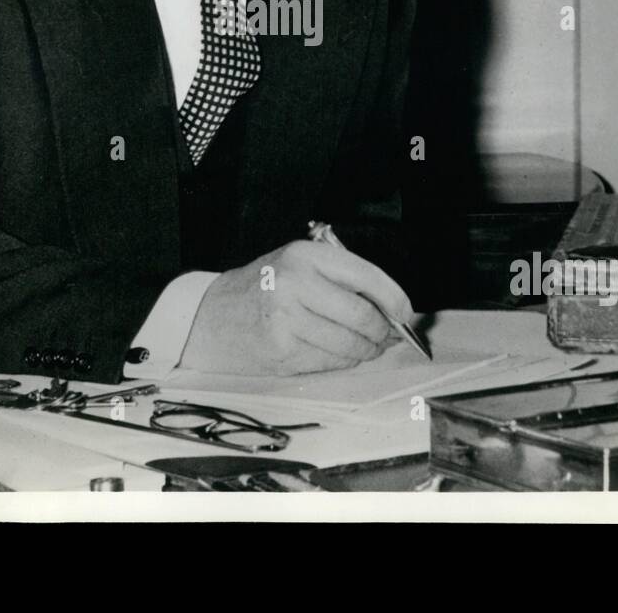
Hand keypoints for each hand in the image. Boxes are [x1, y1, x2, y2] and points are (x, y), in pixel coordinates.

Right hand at [177, 238, 415, 374]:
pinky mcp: (282, 350)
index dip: (395, 300)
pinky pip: (330, 362)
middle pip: (363, 317)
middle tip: (388, 336)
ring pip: (350, 345)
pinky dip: (343, 362)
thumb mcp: (298, 265)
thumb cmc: (261, 289)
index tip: (407, 314)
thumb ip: (342, 280)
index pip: (367, 277)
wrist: (210, 317)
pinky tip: (339, 354)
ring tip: (366, 347)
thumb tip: (392, 310)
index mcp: (305, 255)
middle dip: (383, 332)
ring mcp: (287, 319)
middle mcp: (296, 283)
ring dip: (366, 351)